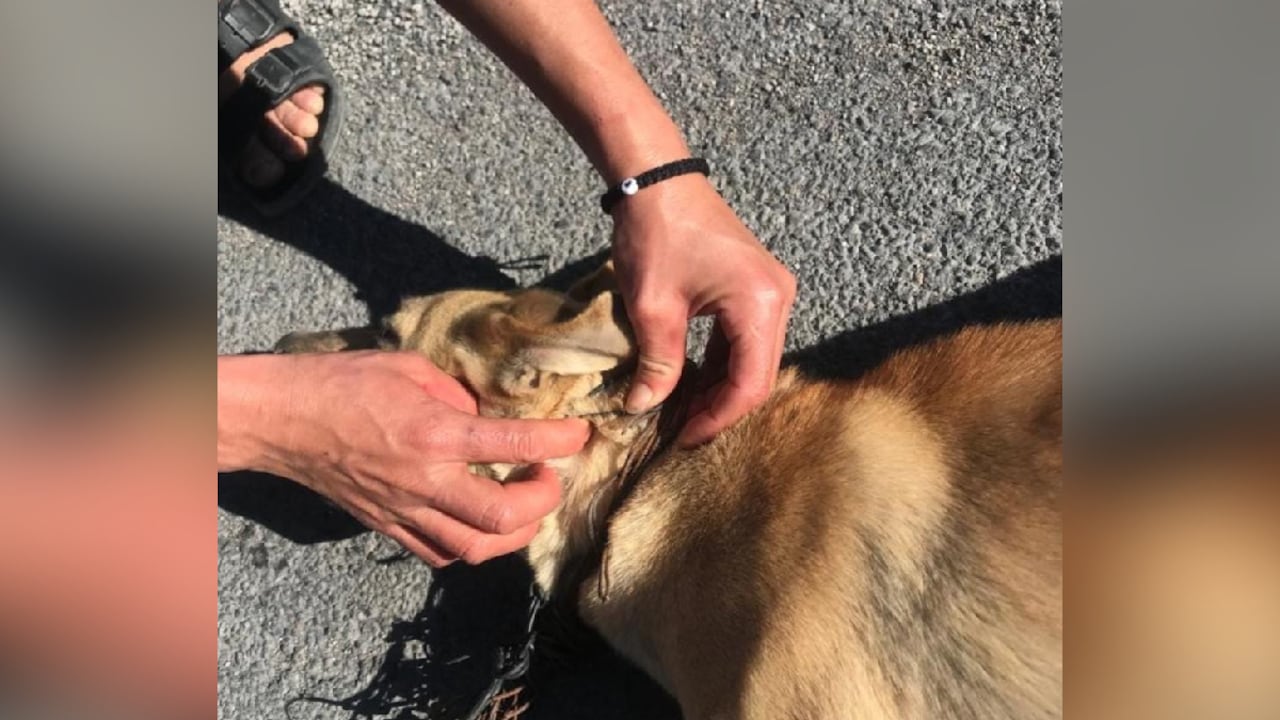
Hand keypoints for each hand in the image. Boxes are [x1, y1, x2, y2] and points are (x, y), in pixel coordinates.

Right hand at [218, 352, 589, 565]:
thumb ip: (459, 395)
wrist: (285, 419)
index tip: (579, 434)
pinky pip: (441, 553)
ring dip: (513, 533)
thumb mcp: (411, 369)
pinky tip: (479, 522)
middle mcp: (425, 480)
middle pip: (502, 518)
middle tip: (549, 478)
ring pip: (475, 549)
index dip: (558, 441)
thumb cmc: (344, 383)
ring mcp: (405, 510)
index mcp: (434, 433)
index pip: (514, 444)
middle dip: (541, 502)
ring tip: (524, 506)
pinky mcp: (388, 526)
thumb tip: (490, 416)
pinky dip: (472, 544)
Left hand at [610, 174, 796, 446]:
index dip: (718, 417)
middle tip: (682, 433)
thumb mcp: (652, 306)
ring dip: (720, 388)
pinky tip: (692, 383)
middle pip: (758, 375)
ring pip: (753, 360)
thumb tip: (643, 408)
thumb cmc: (656, 233)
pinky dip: (721, 364)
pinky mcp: (756, 289)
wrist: (657, 179)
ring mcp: (771, 292)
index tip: (684, 440)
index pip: (750, 383)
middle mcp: (778, 298)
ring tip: (682, 413)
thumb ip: (657, 363)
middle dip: (721, 408)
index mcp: (761, 303)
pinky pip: (745, 340)